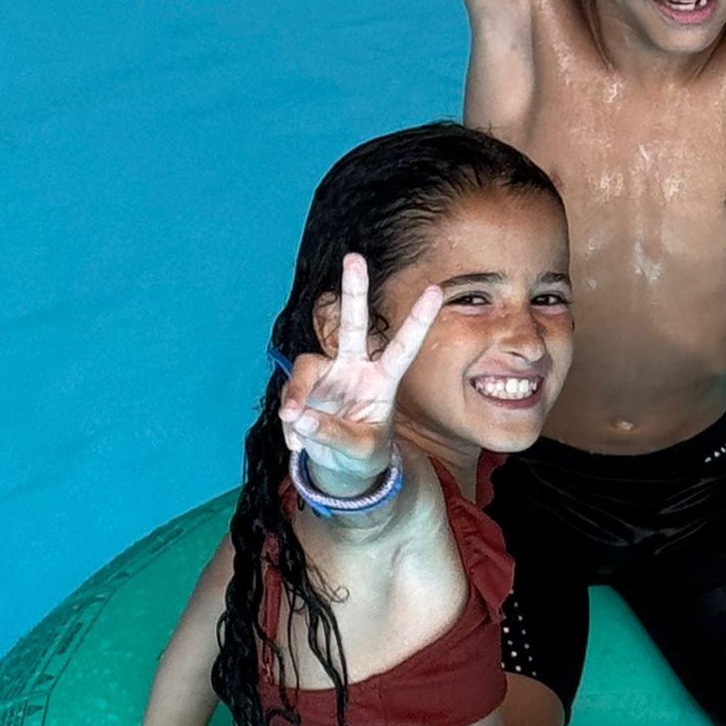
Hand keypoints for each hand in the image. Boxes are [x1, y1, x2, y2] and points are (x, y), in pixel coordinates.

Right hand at [279, 253, 441, 480]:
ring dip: (296, 396)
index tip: (435, 290)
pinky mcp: (304, 389)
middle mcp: (355, 369)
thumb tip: (298, 416)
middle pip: (353, 325)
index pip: (403, 347)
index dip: (418, 320)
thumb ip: (332, 434)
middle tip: (354, 257)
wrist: (344, 468)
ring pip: (304, 368)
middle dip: (353, 290)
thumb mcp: (360, 450)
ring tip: (295, 425)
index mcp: (383, 380)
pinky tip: (298, 445)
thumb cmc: (365, 452)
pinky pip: (290, 400)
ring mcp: (328, 376)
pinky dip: (291, 426)